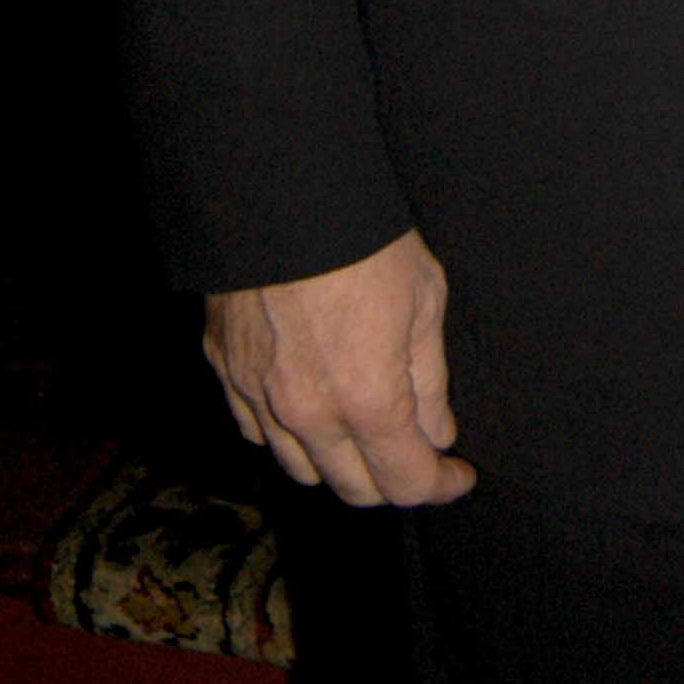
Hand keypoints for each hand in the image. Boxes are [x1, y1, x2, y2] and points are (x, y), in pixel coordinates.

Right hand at [204, 228, 476, 509]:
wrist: (281, 195)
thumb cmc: (366, 241)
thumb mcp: (424, 299)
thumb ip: (429, 379)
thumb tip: (436, 432)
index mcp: (367, 400)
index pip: (406, 480)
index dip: (439, 485)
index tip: (457, 474)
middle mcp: (307, 414)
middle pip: (352, 488)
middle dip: (392, 481)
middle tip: (418, 457)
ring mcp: (257, 397)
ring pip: (301, 468)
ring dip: (338, 465)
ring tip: (366, 437)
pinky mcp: (226, 372)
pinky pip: (257, 431)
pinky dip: (288, 436)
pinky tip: (310, 412)